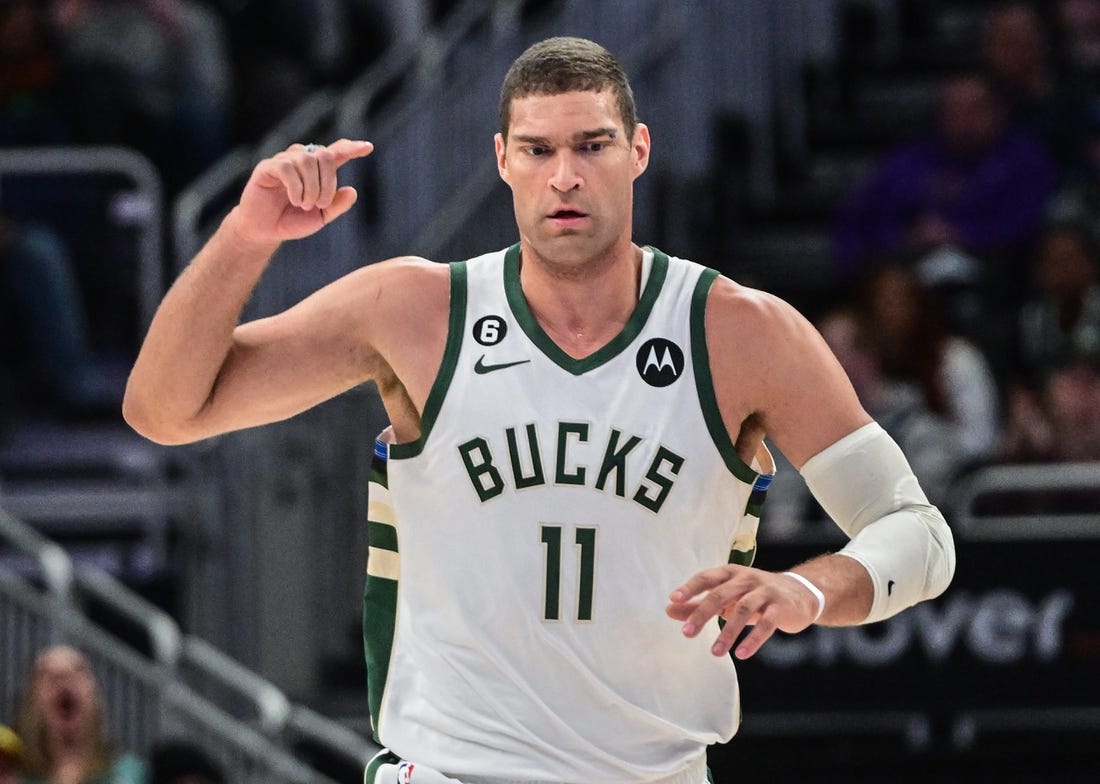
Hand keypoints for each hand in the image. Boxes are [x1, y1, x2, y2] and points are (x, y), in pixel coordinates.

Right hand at [231, 139, 374, 243]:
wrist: (265, 231)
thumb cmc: (292, 221)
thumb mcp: (320, 217)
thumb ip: (336, 205)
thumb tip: (352, 191)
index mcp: (318, 170)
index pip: (336, 152)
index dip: (351, 148)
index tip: (368, 147)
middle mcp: (302, 160)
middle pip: (325, 155)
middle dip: (328, 181)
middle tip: (321, 204)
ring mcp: (284, 161)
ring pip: (307, 159)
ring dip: (311, 186)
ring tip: (305, 205)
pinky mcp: (267, 167)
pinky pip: (287, 167)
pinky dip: (296, 186)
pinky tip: (295, 200)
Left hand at [667, 565, 819, 658]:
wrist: (801, 594)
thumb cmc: (756, 595)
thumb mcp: (728, 597)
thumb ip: (699, 603)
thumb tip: (669, 609)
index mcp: (731, 573)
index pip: (707, 577)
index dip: (690, 587)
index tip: (673, 599)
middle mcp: (747, 578)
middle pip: (721, 594)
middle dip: (702, 613)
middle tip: (686, 633)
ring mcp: (766, 591)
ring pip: (743, 610)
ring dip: (727, 632)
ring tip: (715, 653)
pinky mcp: (782, 608)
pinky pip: (767, 623)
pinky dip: (753, 639)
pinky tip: (741, 653)